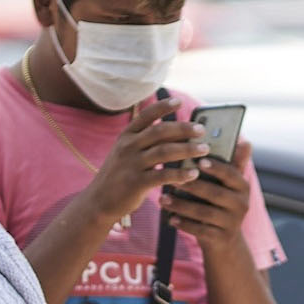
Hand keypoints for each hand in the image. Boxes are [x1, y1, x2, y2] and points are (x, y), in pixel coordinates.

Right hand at [87, 98, 204, 222]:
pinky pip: (163, 176)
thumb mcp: (125, 153)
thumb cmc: (119, 175)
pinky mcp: (136, 183)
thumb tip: (175, 132)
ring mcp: (131, 164)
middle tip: (201, 130)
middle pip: (160, 132)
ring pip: (164, 152)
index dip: (162, 107)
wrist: (99, 201)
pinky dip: (180, 174)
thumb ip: (145, 141)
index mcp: (126, 136)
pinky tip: (194, 174)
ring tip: (204, 150)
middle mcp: (128, 147)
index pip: (146, 116)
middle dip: (183, 129)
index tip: (178, 102)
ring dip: (187, 149)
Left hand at [161, 139, 253, 257]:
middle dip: (191, 185)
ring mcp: (232, 223)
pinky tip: (170, 218)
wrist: (225, 242)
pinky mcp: (221, 239)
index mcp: (242, 186)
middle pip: (214, 193)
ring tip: (162, 198)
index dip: (216, 167)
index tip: (199, 160)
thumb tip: (242, 138)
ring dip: (181, 205)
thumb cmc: (220, 204)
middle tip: (170, 177)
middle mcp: (241, 204)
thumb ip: (231, 164)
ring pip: (203, 212)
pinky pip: (199, 230)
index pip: (230, 173)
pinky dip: (183, 223)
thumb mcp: (228, 185)